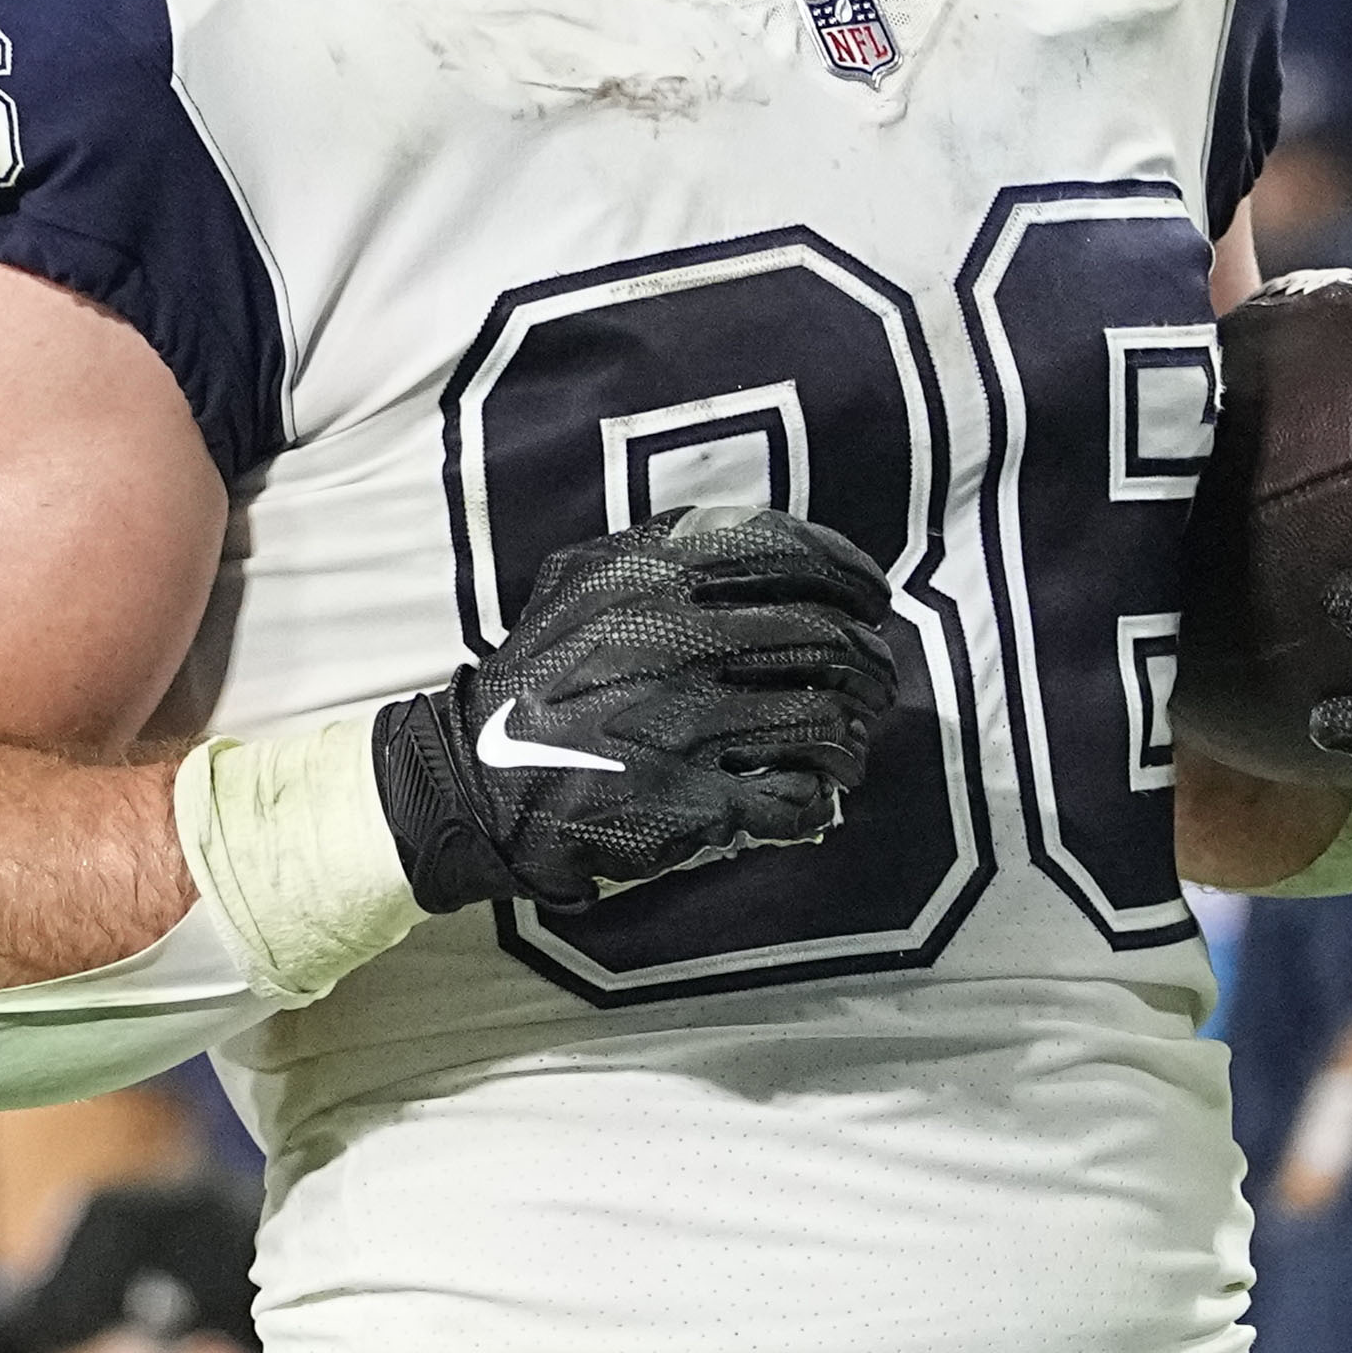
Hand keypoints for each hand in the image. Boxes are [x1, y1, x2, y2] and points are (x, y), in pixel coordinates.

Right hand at [369, 507, 898, 913]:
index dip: (854, 578)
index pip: (796, 556)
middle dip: (870, 666)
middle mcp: (677, 640)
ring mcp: (687, 723)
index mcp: (654, 576)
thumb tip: (775, 551)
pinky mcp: (692, 801)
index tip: (872, 602)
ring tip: (846, 745)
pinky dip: (816, 795)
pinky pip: (794, 795)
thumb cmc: (541, 676)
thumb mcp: (584, 581)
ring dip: (851, 735)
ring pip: (825, 721)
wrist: (478, 778)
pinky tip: (808, 793)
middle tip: (873, 685)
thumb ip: (666, 552)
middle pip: (829, 642)